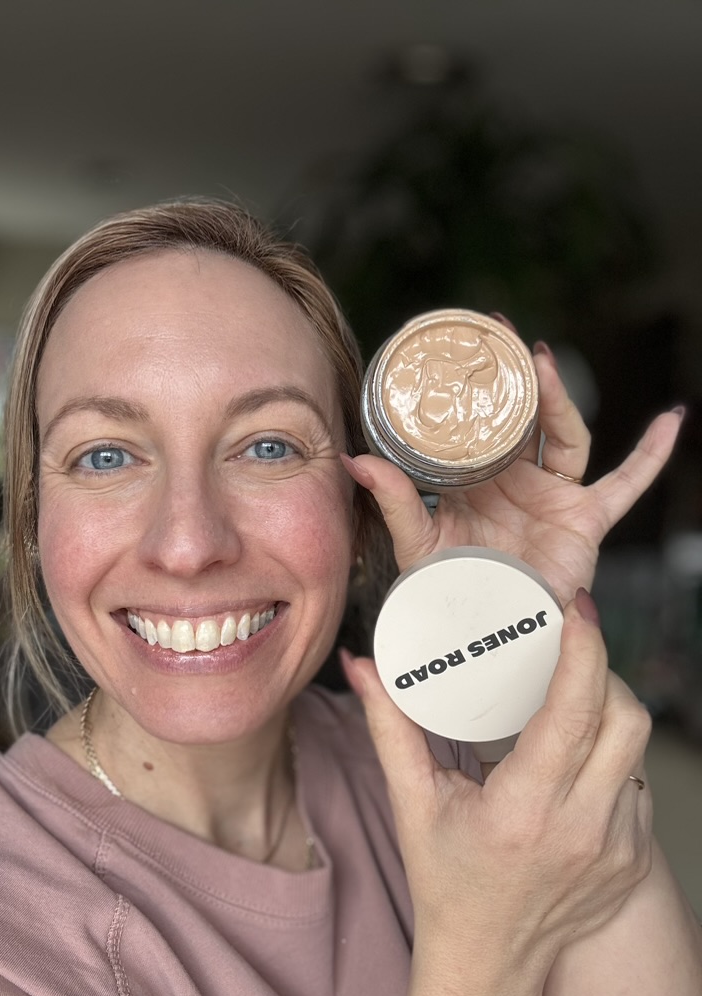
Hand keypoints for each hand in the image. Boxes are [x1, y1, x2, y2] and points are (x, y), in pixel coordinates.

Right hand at [340, 590, 653, 995]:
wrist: (488, 960)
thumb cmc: (445, 881)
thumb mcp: (412, 803)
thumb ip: (389, 727)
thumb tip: (361, 666)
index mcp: (523, 811)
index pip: (573, 714)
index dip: (583, 650)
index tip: (576, 608)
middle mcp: (581, 829)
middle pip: (624, 718)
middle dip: (602, 669)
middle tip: (568, 647)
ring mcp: (616, 847)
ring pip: (637, 747)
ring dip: (609, 709)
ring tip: (571, 694)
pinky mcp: (635, 859)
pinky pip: (639, 782)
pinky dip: (613, 755)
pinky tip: (577, 755)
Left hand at [343, 339, 681, 603]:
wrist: (490, 636)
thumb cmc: (448, 593)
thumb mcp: (417, 543)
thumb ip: (394, 501)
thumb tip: (357, 459)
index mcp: (471, 482)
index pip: (472, 425)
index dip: (467, 389)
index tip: (453, 347)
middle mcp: (512, 481)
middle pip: (520, 417)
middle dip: (513, 374)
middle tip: (497, 328)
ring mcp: (552, 496)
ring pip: (564, 434)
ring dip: (557, 398)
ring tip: (540, 361)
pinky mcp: (586, 520)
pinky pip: (626, 483)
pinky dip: (651, 455)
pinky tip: (672, 420)